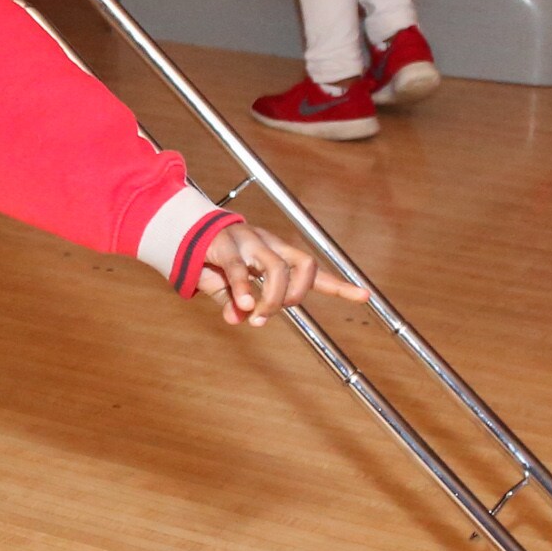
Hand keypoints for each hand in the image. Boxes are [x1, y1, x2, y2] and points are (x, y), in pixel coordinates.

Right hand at [194, 220, 365, 327]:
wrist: (187, 231)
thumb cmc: (217, 260)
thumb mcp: (230, 287)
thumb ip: (236, 302)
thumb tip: (237, 319)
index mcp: (279, 254)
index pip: (314, 270)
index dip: (339, 285)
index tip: (364, 296)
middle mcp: (270, 245)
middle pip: (304, 264)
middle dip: (298, 294)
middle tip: (280, 311)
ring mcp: (250, 242)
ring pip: (276, 269)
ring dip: (272, 299)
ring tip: (257, 317)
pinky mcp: (225, 245)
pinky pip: (239, 268)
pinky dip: (244, 289)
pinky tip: (243, 306)